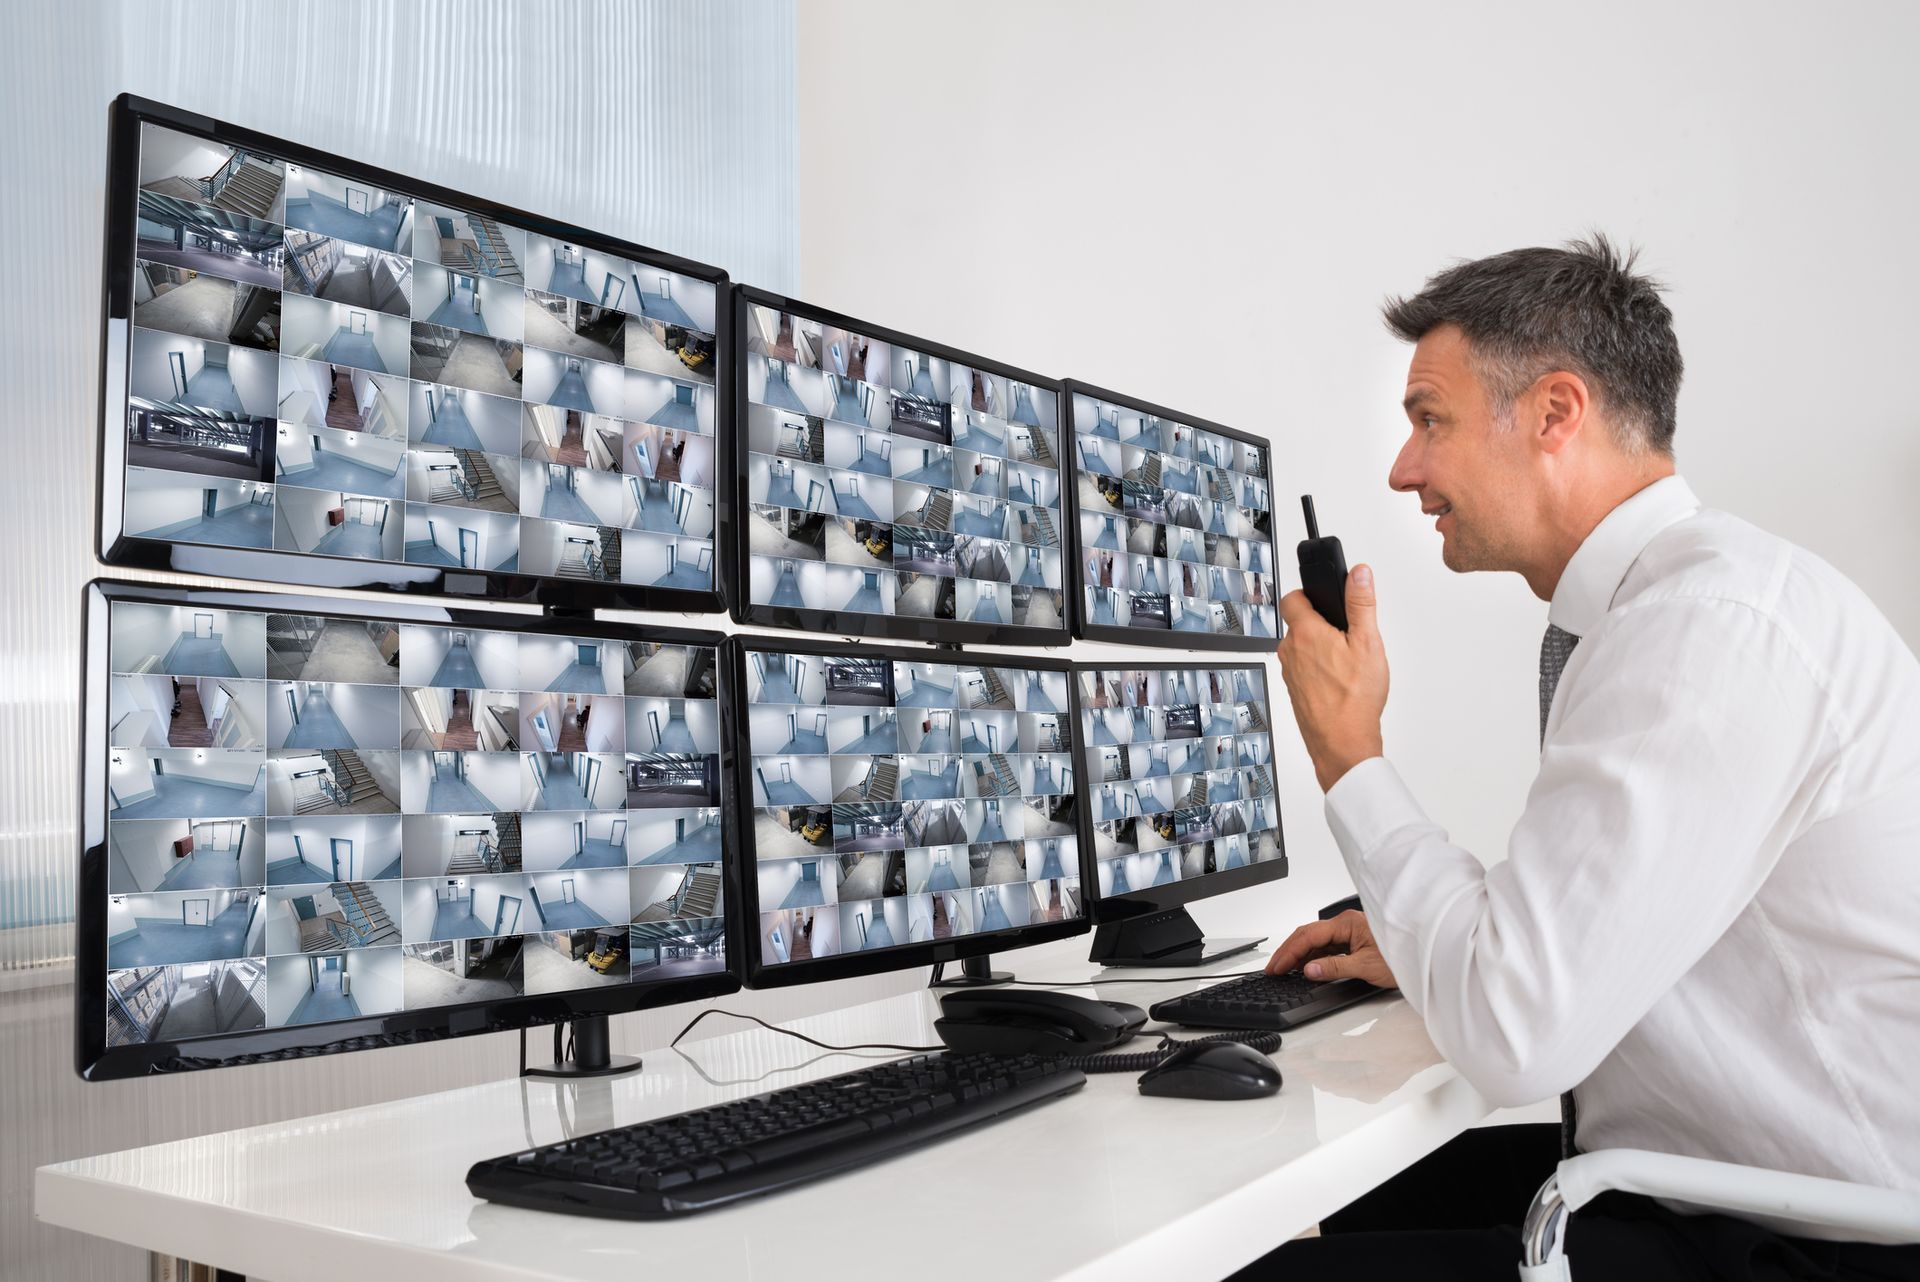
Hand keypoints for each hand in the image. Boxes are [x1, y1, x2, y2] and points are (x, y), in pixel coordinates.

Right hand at [1266, 910, 1396, 988]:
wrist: (1425, 958)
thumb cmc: (1402, 957)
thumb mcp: (1365, 967)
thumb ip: (1334, 967)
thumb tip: (1308, 969)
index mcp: (1347, 923)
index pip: (1309, 936)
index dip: (1289, 952)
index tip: (1277, 967)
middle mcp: (1347, 923)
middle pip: (1308, 935)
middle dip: (1289, 951)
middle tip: (1274, 968)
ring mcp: (1350, 931)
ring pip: (1317, 941)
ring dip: (1300, 954)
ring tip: (1285, 969)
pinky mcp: (1355, 941)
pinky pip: (1328, 946)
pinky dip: (1314, 956)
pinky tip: (1306, 966)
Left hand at [1276, 564, 1388, 791]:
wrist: (1343, 743)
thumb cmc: (1355, 699)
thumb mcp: (1367, 643)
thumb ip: (1361, 604)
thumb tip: (1359, 573)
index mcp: (1305, 633)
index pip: (1293, 598)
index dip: (1309, 593)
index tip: (1325, 598)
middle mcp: (1290, 651)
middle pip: (1299, 623)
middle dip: (1320, 623)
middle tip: (1346, 634)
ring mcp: (1290, 673)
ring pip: (1301, 647)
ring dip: (1320, 647)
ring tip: (1347, 661)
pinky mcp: (1294, 690)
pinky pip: (1303, 669)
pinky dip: (1318, 668)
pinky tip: (1339, 680)